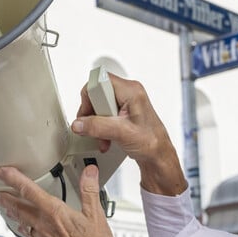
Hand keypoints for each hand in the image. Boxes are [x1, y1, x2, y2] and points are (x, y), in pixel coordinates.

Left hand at [0, 165, 116, 236]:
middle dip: (5, 199)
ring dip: (11, 213)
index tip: (3, 171)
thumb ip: (90, 189)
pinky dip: (23, 228)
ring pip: (22, 222)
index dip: (13, 179)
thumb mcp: (96, 213)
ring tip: (4, 207)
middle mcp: (45, 224)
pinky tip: (23, 227)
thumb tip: (89, 171)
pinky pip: (29, 235)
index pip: (29, 191)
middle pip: (19, 208)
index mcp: (55, 212)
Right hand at [73, 73, 185, 195]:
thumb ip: (98, 126)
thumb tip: (80, 123)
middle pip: (96, 94)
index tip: (90, 113)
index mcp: (131, 90)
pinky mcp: (122, 112)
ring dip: (96, 124)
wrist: (158, 155)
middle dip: (92, 114)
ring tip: (103, 136)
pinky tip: (105, 138)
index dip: (91, 97)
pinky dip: (100, 127)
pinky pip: (103, 114)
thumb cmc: (152, 142)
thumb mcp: (122, 133)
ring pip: (98, 106)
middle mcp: (128, 93)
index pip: (99, 81)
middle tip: (98, 127)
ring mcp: (125, 102)